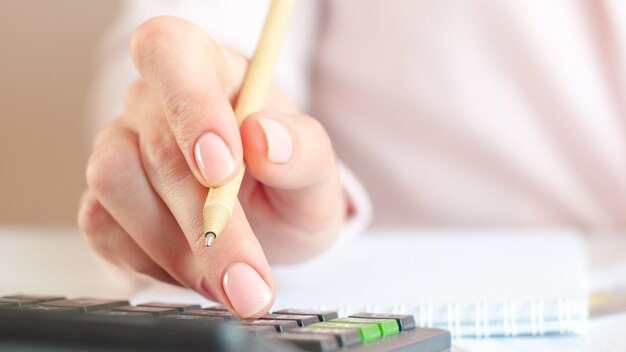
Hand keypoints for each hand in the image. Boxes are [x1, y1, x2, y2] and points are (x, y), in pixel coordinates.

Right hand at [78, 17, 345, 317]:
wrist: (271, 226)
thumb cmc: (290, 184)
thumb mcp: (317, 172)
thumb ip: (303, 150)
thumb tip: (266, 137)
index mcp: (210, 69)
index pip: (173, 53)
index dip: (191, 107)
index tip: (224, 170)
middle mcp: (155, 103)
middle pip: (155, 144)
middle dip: (202, 220)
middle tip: (246, 280)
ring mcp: (121, 148)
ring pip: (116, 184)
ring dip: (177, 249)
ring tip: (231, 282)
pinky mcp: (103, 200)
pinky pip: (104, 228)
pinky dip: (154, 263)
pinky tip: (197, 271)